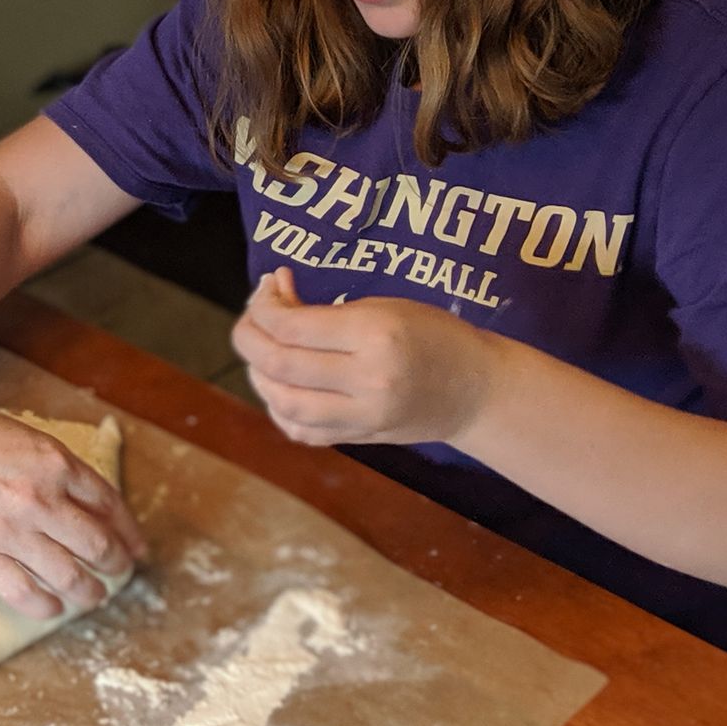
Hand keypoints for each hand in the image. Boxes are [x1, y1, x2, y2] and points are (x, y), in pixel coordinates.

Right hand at [0, 388, 146, 622]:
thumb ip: (45, 465)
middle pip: (97, 543)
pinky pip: (24, 593)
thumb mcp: (15, 432)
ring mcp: (9, 528)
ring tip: (93, 596)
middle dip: (115, 563)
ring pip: (68, 574)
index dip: (127, 530)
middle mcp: (40, 496)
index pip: (108, 503)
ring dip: (88, 591)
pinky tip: (52, 608)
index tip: (135, 546)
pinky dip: (46, 606)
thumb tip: (71, 496)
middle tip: (118, 572)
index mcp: (53, 460)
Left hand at [232, 267, 498, 446]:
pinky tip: (280, 384)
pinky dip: (279, 407)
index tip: (269, 286)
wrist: (476, 389)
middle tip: (255, 316)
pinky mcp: (360, 438)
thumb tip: (272, 296)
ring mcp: (363, 417)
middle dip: (250, 336)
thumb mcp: (384, 306)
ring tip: (264, 349)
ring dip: (259, 373)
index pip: (291, 327)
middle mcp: (367, 380)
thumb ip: (326, 310)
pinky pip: (301, 430)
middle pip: (279, 365)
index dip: (264, 305)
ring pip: (283, 403)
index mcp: (375, 335)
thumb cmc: (433, 334)